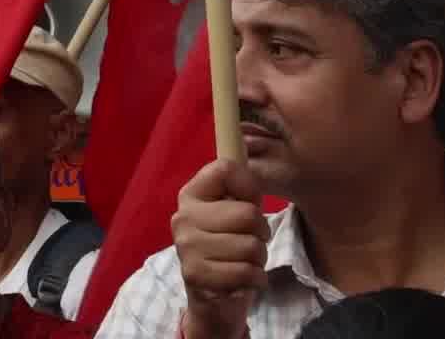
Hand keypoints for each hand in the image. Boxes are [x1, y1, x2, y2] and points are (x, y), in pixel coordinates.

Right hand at [172, 158, 267, 338]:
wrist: (213, 300)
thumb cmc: (230, 248)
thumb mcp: (235, 213)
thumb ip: (242, 188)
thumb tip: (245, 145)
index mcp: (191, 194)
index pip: (226, 169)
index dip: (249, 186)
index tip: (248, 203)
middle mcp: (183, 216)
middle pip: (248, 213)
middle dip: (261, 233)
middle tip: (250, 242)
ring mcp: (186, 246)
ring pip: (251, 246)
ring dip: (259, 260)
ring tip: (245, 263)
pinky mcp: (195, 274)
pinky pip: (246, 272)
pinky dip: (256, 279)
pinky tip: (243, 280)